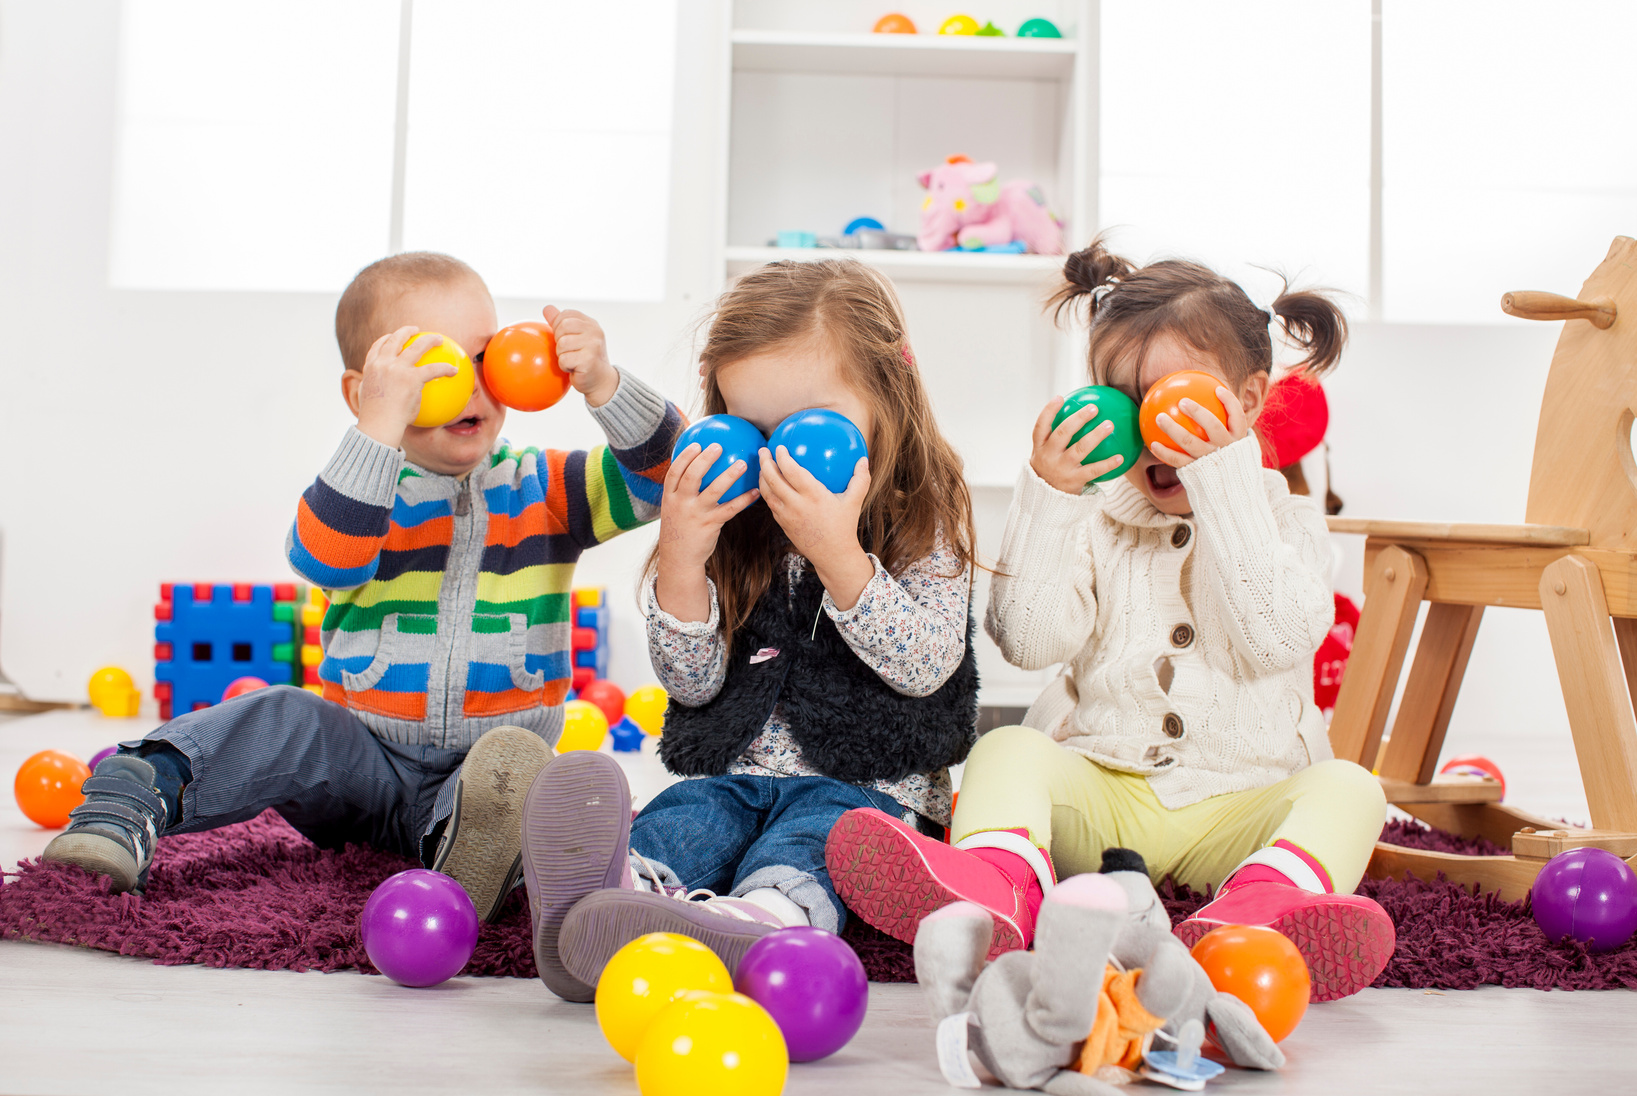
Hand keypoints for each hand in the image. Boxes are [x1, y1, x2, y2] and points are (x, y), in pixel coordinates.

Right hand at [354, 326, 456, 448]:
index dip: (387, 339)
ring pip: (417, 347)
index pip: (377, 346)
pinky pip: (433, 369)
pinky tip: (454, 370)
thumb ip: (374, 389)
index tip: (393, 336)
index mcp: (370, 367)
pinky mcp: (411, 378)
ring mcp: (397, 368)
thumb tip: (383, 393)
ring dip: (429, 340)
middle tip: (416, 330)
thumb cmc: (376, 419)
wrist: (379, 424)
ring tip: (439, 339)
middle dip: (407, 331)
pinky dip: (445, 368)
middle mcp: (382, 363)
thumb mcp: (368, 398)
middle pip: (396, 339)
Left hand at [542, 306, 617, 406]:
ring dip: (561, 355)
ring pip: (562, 344)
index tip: (566, 339)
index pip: (565, 315)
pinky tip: (574, 369)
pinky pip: (564, 359)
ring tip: (572, 360)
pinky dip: (565, 366)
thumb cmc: (585, 359)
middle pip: (562, 327)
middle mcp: (595, 331)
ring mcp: (593, 345)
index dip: (558, 327)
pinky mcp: (589, 360)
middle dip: (559, 341)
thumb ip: (560, 322)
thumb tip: (547, 308)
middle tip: (569, 351)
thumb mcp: (574, 337)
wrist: (601, 381)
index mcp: (590, 323)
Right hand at [653, 442, 761, 621]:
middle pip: (692, 476)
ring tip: (743, 464)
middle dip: (705, 459)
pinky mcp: (710, 524)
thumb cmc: (679, 530)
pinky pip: (730, 509)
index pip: (674, 472)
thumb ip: (681, 493)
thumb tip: (695, 472)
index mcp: (669, 498)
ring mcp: (696, 514)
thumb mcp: (673, 510)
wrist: (679, 558)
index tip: (696, 444)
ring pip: (714, 490)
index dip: (685, 457)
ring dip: (729, 475)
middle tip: (718, 447)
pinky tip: (755, 492)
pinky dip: (744, 499)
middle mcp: (681, 503)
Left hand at [759, 447, 873, 608]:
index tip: (779, 447)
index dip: (782, 457)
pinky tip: (769, 485)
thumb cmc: (845, 526)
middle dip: (765, 463)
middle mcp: (796, 505)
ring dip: (762, 477)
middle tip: (763, 451)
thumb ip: (860, 479)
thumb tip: (863, 459)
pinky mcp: (782, 524)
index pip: (792, 471)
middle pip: (772, 480)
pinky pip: (771, 505)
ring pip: (767, 493)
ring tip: (762, 466)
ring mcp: (787, 516)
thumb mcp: (855, 502)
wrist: (833, 556)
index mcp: (813, 496)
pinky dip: (767, 492)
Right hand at [1029, 397, 1125, 493]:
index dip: (1049, 411)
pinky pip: (1094, 470)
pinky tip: (1121, 457)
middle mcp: (1048, 456)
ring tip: (1109, 424)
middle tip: (1094, 407)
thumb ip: (1056, 439)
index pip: (1040, 426)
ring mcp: (1061, 469)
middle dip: (1078, 419)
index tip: (1060, 397)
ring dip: (1095, 436)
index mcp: (1039, 448)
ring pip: (1079, 449)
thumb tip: (1077, 416)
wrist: (1045, 501)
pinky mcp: (1074, 481)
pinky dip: (1108, 463)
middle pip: (1062, 433)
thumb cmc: (1050, 471)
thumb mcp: (1045, 455)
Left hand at [1147, 385, 1248, 468]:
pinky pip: (1177, 459)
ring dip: (1172, 428)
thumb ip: (1226, 428)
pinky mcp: (1195, 471)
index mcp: (1238, 439)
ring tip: (1159, 417)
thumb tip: (1213, 403)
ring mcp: (1210, 460)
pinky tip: (1152, 443)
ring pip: (1190, 441)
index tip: (1217, 389)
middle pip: (1212, 426)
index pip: (1237, 416)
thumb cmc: (1228, 461)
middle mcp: (1225, 448)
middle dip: (1197, 412)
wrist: (1229, 492)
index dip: (1229, 401)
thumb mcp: (1235, 446)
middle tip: (1182, 401)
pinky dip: (1164, 452)